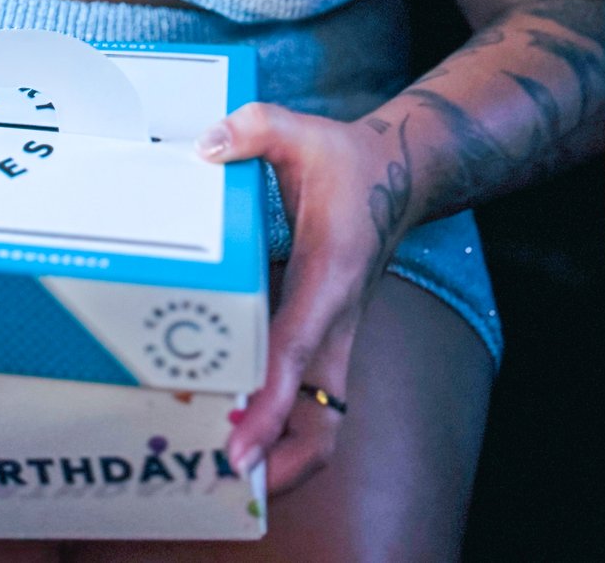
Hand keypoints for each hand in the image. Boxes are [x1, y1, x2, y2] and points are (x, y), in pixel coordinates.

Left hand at [201, 103, 398, 493]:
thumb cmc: (345, 160)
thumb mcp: (300, 131)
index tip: (238, 443)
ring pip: (323, 422)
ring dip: (283, 455)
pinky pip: (312, 403)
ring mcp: (337, 336)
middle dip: (280, 459)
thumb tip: (207, 147)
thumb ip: (256, 128)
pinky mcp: (329, 340)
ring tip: (224, 476)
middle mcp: (338, 319)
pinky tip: (235, 432)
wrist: (397, 176)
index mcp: (332, 274)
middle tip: (224, 478)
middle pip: (323, 419)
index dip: (269, 400)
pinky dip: (282, 428)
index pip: (297, 348)